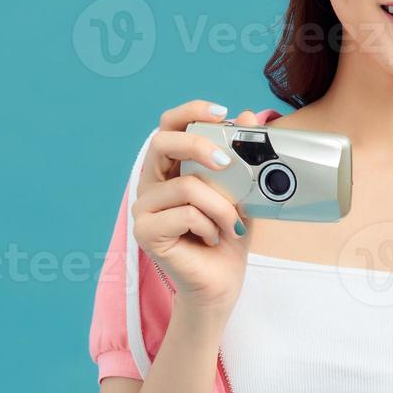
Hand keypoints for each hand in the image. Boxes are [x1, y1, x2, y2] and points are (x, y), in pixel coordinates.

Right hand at [132, 100, 263, 316]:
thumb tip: (249, 116)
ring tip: (231, 224)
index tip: (223, 113)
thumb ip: (244, 157)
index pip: (168, 125)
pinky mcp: (146, 232)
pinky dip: (210, 224)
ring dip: (220, 204)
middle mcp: (150, 183)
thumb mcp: (242, 191)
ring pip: (185, 186)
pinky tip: (213, 238)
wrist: (222, 282)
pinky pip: (184, 214)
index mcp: (170, 168)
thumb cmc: (227, 235)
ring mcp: (144, 208)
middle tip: (229, 163)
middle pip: (161, 142)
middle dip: (200, 145)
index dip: (191, 111)